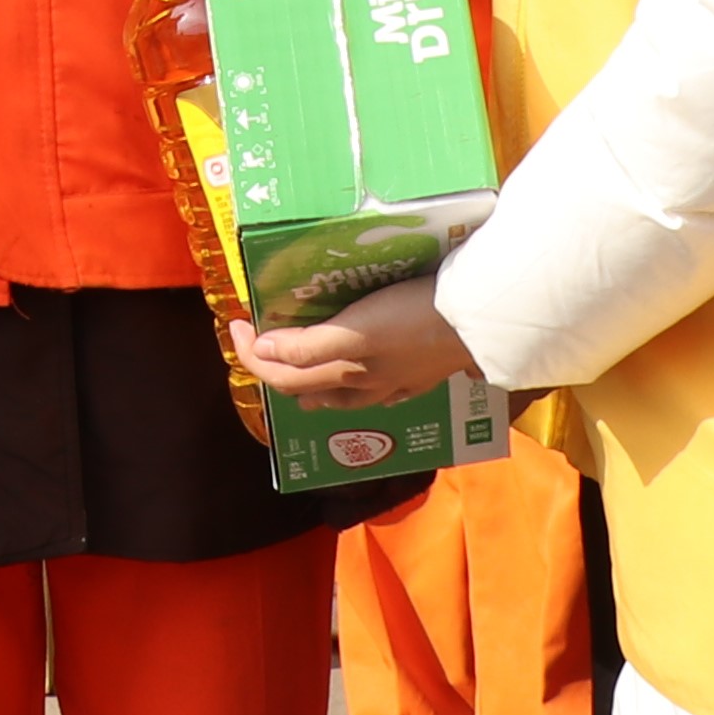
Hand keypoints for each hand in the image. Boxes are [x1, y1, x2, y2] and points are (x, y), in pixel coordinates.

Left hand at [240, 273, 470, 408]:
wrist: (478, 322)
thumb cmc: (413, 320)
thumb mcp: (355, 331)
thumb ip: (310, 345)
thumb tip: (264, 351)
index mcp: (344, 376)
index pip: (281, 375)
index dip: (251, 354)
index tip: (234, 323)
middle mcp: (365, 387)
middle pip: (307, 388)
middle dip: (277, 373)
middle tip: (261, 347)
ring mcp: (395, 383)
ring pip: (342, 395)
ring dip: (314, 386)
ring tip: (300, 377)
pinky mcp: (420, 374)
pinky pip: (377, 388)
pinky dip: (354, 385)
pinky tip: (364, 379)